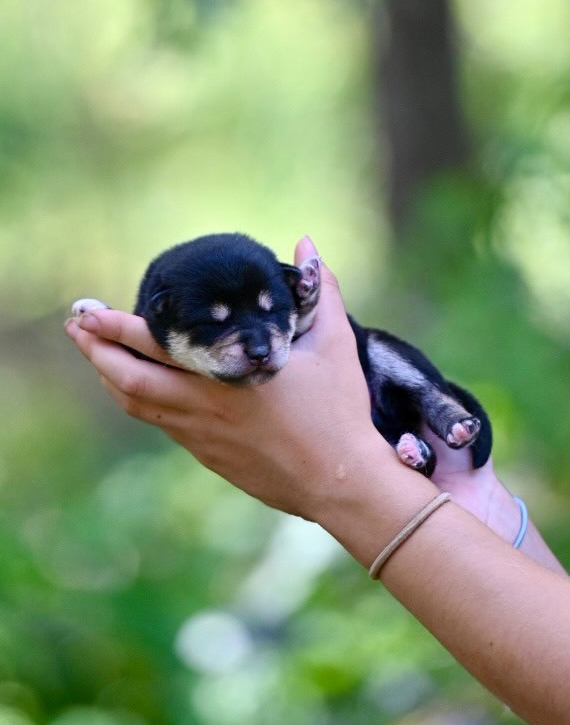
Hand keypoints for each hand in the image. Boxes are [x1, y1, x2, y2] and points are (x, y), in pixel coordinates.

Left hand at [65, 237, 382, 521]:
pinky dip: (137, 400)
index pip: (155, 345)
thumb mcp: (334, 343)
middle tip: (75, 326)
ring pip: (136, 404)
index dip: (115, 327)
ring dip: (108, 376)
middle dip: (95, 351)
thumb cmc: (338, 410)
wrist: (339, 482)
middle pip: (126, 379)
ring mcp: (200, 435)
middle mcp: (202, 405)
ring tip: (94, 354)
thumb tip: (305, 242)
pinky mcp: (207, 455)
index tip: (88, 310)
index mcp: (225, 373)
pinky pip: (159, 423)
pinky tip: (136, 389)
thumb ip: (320, 290)